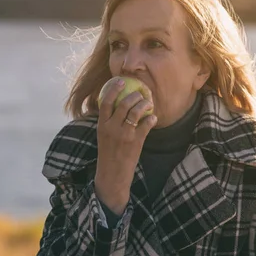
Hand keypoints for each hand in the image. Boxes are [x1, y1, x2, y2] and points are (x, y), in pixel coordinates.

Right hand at [94, 79, 157, 214]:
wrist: (112, 175)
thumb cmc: (108, 154)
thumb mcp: (103, 136)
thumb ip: (108, 122)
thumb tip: (116, 106)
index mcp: (101, 125)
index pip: (105, 102)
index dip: (113, 89)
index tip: (120, 81)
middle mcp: (112, 128)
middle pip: (123, 104)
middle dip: (134, 95)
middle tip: (140, 93)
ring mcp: (124, 135)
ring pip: (135, 112)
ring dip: (144, 104)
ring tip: (148, 103)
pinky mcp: (136, 142)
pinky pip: (146, 125)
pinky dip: (151, 118)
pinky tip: (153, 117)